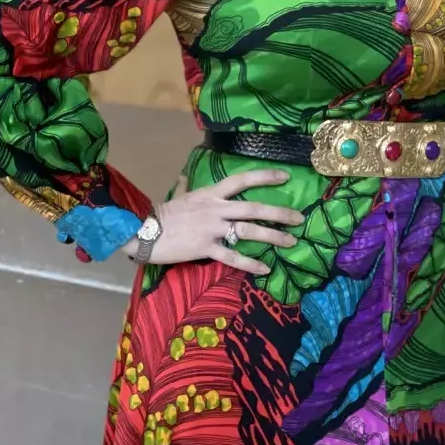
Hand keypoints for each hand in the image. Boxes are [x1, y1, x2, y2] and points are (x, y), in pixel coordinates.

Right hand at [126, 169, 303, 275]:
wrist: (144, 232)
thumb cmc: (162, 214)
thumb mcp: (178, 196)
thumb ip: (186, 186)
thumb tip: (185, 175)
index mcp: (211, 194)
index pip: (242, 180)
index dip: (264, 176)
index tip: (285, 176)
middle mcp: (216, 209)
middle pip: (253, 207)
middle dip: (279, 212)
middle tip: (299, 217)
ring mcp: (212, 229)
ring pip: (248, 231)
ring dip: (272, 236)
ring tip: (291, 241)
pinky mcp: (206, 249)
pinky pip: (232, 257)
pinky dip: (250, 263)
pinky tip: (265, 268)